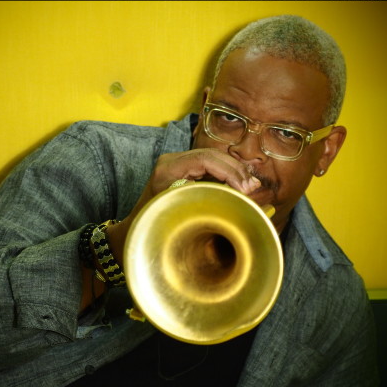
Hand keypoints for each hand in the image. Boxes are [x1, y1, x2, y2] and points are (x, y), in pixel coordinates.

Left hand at [106, 148, 260, 265]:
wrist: (134, 230)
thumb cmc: (150, 226)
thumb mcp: (175, 214)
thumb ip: (202, 200)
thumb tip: (235, 195)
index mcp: (167, 169)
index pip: (205, 159)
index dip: (229, 171)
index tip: (245, 188)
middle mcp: (171, 161)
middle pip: (212, 155)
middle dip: (235, 170)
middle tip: (252, 187)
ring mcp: (176, 164)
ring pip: (213, 159)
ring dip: (234, 171)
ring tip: (250, 186)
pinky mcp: (183, 170)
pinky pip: (210, 166)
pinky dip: (227, 174)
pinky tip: (239, 184)